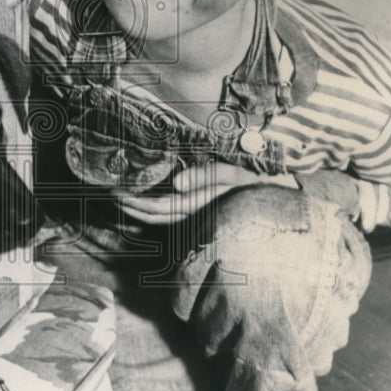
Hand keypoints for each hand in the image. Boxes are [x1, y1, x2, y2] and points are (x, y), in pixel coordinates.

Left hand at [113, 162, 299, 225]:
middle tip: (105, 191)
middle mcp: (196, 215)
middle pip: (154, 216)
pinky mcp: (202, 213)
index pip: (158, 209)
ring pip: (161, 217)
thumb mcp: (237, 173)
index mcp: (200, 205)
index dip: (134, 202)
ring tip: (118, 195)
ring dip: (138, 208)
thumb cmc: (260, 182)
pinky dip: (154, 208)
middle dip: (129, 206)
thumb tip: (177, 183)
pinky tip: (142, 198)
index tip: (113, 191)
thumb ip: (209, 176)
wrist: (284, 196)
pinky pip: (172, 215)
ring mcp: (198, 216)